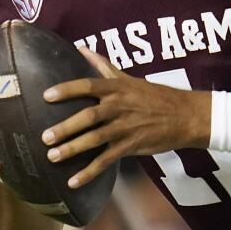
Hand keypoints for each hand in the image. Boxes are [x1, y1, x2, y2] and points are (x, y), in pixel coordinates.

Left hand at [41, 50, 211, 188]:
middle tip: (44, 136)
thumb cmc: (155, 95)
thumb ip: (102, 65)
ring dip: (73, 149)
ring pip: (96, 139)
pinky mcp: (131, 146)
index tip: (46, 96)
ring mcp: (126, 127)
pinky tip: (73, 181)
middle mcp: (119, 106)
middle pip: (89, 116)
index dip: (67, 90)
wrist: (186, 115)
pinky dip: (89, 172)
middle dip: (66, 127)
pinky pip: (107, 160)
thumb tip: (81, 48)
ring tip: (52, 157)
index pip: (88, 85)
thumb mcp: (129, 77)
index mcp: (117, 88)